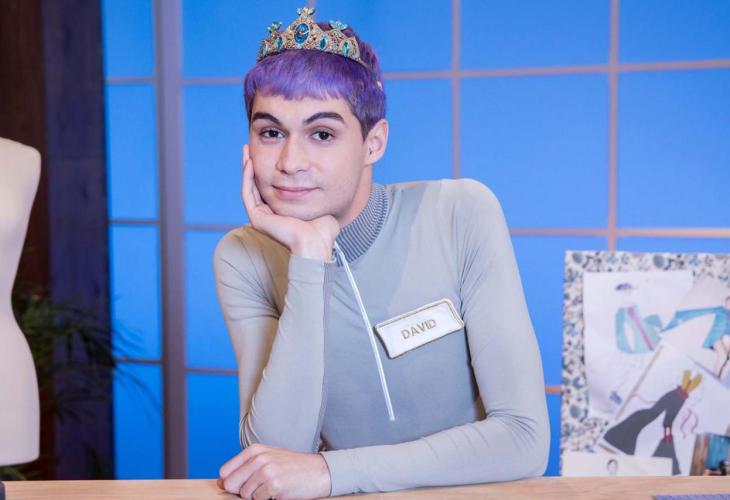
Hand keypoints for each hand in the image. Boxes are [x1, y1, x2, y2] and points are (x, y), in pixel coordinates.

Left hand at [218, 443, 330, 498]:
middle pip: (230, 484)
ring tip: (272, 488)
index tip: (245, 484)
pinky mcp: (274, 484)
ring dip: (257, 496)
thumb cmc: (293, 467)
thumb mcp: (269, 458)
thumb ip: (246, 466)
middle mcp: (259, 458)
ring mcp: (266, 471)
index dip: (233, 482)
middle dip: (242, 491)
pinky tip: (278, 492)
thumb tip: (221, 482)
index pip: (225, 472)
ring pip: (244, 495)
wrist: (319, 471)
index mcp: (254, 450)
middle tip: (260, 488)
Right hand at [241, 145, 339, 260]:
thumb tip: (322, 175)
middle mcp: (269, 214)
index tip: (269, 152)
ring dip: (247, 168)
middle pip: (257, 185)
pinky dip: (248, 177)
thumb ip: (315, 189)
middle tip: (251, 147)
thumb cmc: (322, 227)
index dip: (267, 169)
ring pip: (250, 187)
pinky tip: (250, 162)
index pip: (270, 186)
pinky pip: (248, 194)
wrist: (317, 241)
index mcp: (281, 212)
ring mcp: (261, 217)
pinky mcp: (257, 219)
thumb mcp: (318, 200)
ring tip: (247, 149)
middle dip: (253, 165)